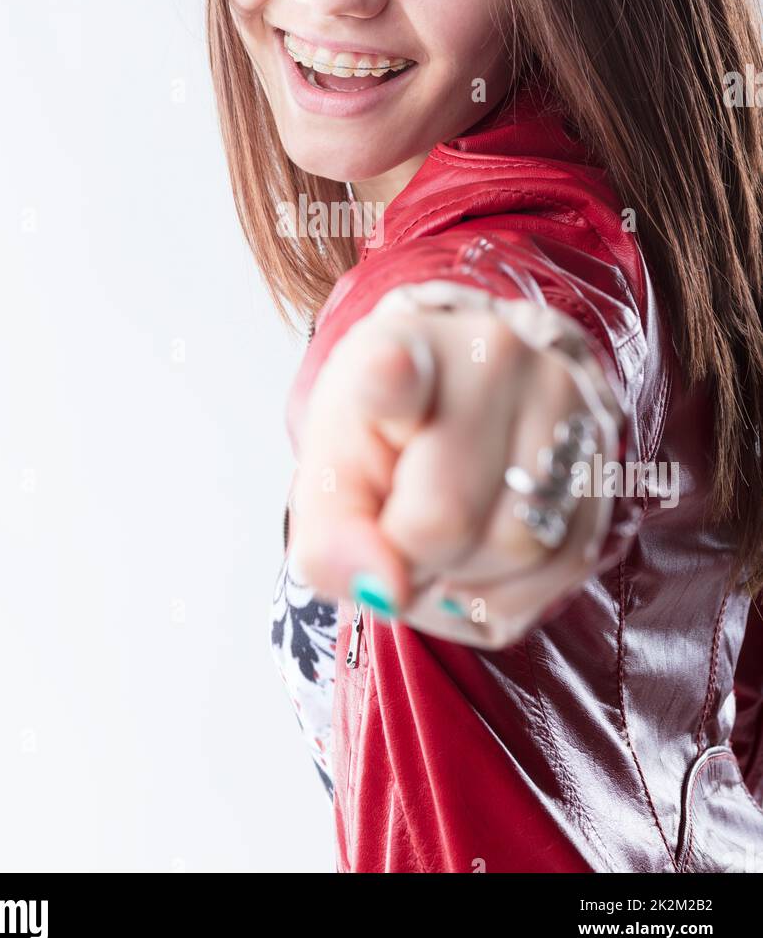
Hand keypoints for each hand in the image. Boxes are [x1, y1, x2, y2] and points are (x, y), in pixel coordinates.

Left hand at [289, 301, 618, 648]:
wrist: (460, 396)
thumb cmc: (387, 436)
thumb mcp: (333, 471)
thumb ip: (330, 536)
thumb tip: (383, 590)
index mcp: (402, 346)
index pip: (395, 365)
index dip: (390, 377)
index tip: (388, 369)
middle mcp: (496, 357)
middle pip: (448, 516)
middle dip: (412, 558)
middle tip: (398, 529)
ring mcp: (565, 400)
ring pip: (520, 547)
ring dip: (468, 577)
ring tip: (444, 535)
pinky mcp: (607, 457)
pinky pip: (567, 565)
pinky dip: (515, 586)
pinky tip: (487, 553)